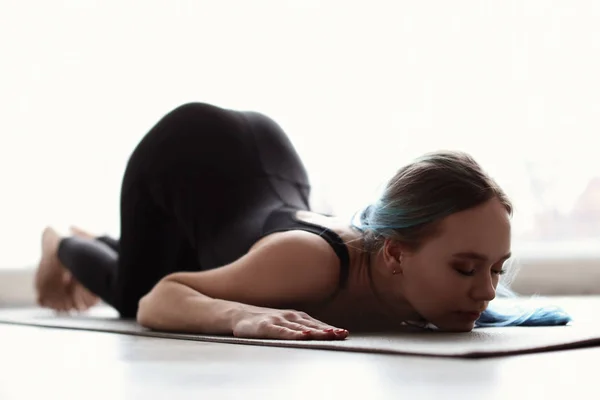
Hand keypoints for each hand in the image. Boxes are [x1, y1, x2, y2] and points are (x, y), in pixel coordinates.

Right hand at [232, 308, 348, 340]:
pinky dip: (294, 334)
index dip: (330, 328)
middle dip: (328, 330)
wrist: (239, 315)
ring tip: (328, 334)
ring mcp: (278, 320)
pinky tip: (303, 336)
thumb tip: (320, 334)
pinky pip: (282, 331)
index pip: (317, 323)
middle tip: (342, 334)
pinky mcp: (266, 326)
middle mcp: (290, 316)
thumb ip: (300, 328)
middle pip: (312, 325)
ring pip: (300, 327)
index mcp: (296, 317)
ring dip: (315, 331)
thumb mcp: (285, 323)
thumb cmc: (265, 321)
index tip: (344, 333)